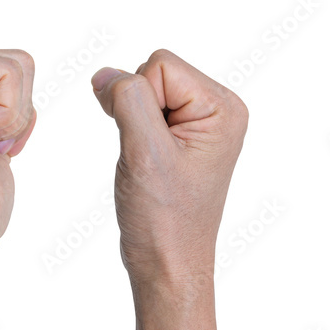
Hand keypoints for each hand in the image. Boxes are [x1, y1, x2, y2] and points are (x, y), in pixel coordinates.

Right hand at [91, 50, 247, 282]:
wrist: (168, 265)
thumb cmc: (164, 219)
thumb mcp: (144, 152)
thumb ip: (128, 100)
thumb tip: (106, 74)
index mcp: (224, 108)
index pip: (160, 65)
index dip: (139, 101)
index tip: (150, 147)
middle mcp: (219, 110)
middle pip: (153, 72)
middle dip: (137, 110)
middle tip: (148, 158)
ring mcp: (201, 124)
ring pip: (143, 90)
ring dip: (132, 123)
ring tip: (148, 164)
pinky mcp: (182, 137)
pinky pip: (143, 110)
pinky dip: (132, 131)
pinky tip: (144, 162)